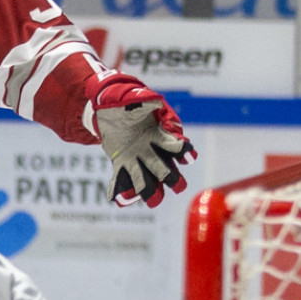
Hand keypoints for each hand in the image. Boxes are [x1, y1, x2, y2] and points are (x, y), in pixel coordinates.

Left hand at [88, 76, 194, 207]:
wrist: (111, 107)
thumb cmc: (129, 101)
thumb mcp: (137, 98)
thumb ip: (146, 101)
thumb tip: (155, 101)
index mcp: (160, 134)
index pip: (176, 145)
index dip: (184, 151)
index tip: (189, 157)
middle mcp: (152, 150)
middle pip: (166, 168)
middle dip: (172, 177)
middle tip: (178, 186)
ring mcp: (137, 158)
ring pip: (146, 178)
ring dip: (149, 190)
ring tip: (152, 201)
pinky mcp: (122, 163)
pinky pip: (122, 178)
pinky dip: (119, 189)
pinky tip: (116, 198)